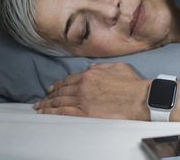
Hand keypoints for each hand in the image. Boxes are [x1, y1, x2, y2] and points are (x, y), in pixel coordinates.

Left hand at [33, 62, 150, 120]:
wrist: (140, 98)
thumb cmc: (132, 84)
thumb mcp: (117, 67)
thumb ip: (102, 67)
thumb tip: (91, 67)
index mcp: (90, 75)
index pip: (68, 80)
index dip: (58, 85)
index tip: (51, 89)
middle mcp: (83, 86)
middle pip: (61, 91)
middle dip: (49, 96)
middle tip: (41, 100)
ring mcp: (83, 100)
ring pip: (59, 102)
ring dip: (47, 105)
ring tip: (39, 108)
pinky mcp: (85, 113)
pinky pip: (63, 112)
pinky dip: (52, 113)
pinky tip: (46, 114)